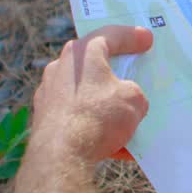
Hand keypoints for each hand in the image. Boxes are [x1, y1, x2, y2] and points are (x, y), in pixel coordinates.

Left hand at [31, 25, 153, 162]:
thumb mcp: (134, 99)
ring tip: (128, 123)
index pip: (110, 35)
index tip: (147, 39)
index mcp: (81, 54)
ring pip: (86, 95)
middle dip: (116, 73)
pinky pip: (77, 119)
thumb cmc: (99, 117)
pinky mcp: (44, 120)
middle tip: (134, 76)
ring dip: (107, 105)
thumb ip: (134, 93)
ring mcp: (48, 95)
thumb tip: (127, 101)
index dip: (132, 36)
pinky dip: (95, 128)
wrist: (62, 156)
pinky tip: (116, 148)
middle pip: (94, 65)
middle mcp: (60, 69)